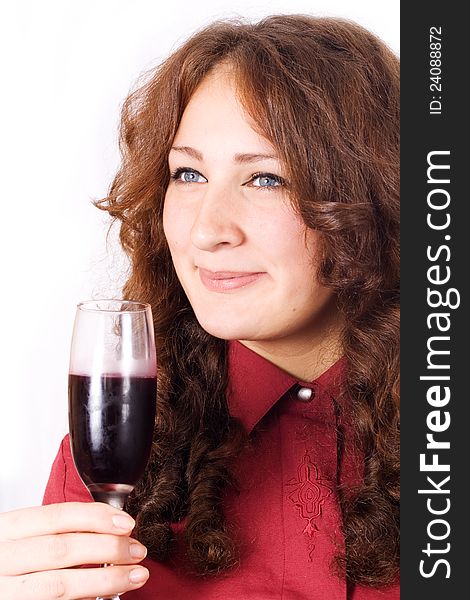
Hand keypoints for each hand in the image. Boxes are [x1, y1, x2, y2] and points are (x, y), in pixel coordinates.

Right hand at [0, 502, 149, 599]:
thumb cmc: (7, 562)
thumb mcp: (22, 538)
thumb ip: (55, 531)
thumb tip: (109, 527)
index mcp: (6, 530)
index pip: (57, 515)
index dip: (96, 517)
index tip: (126, 523)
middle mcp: (2, 559)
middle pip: (62, 548)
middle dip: (107, 548)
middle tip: (137, 550)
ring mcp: (5, 592)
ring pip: (61, 584)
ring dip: (106, 579)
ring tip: (136, 575)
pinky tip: (105, 597)